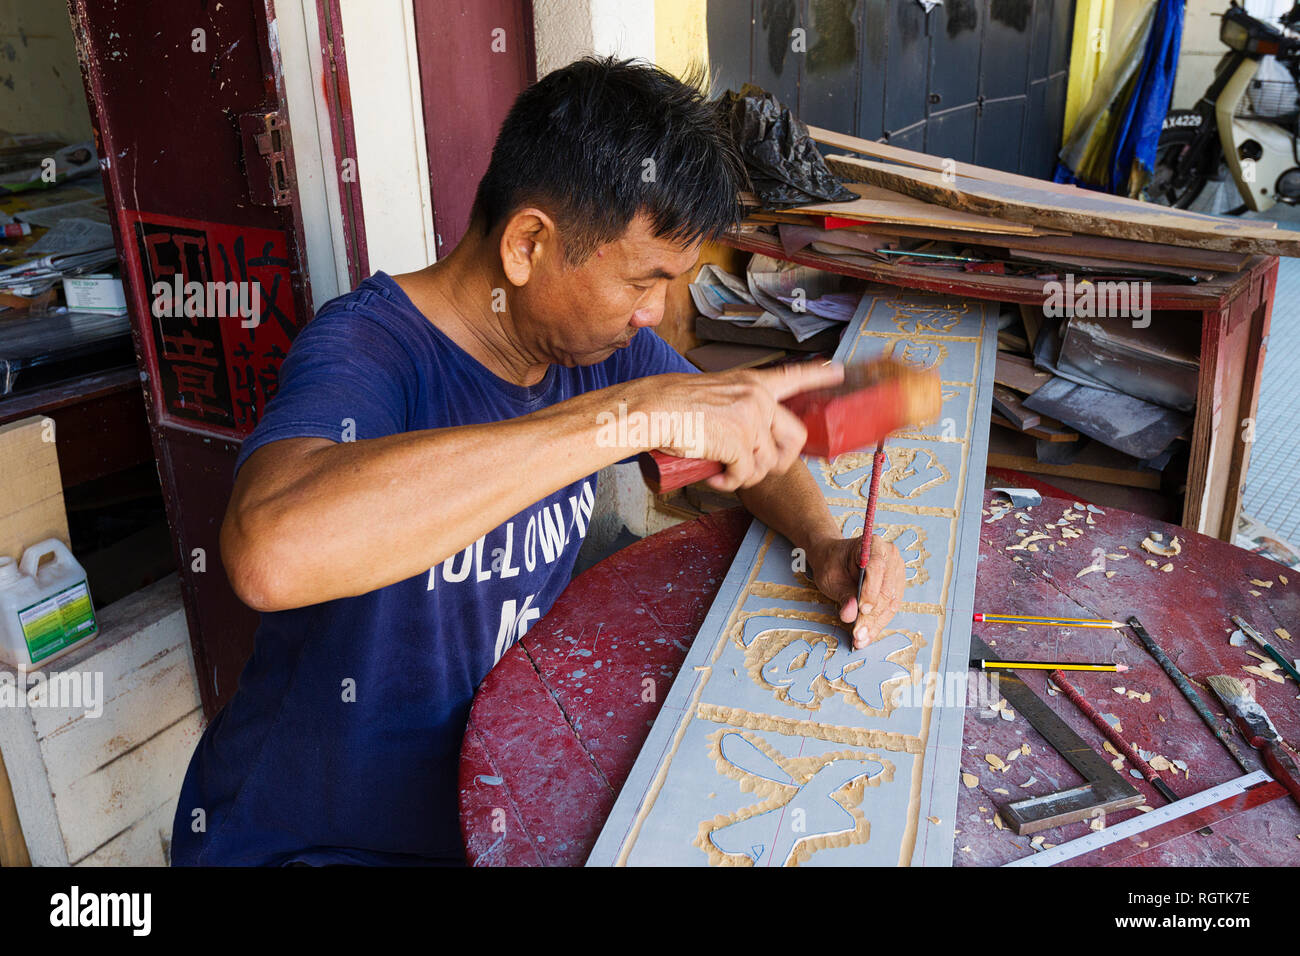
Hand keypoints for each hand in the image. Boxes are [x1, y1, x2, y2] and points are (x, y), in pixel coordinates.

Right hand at [631, 361, 844, 491]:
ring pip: (767, 463)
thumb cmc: (671, 405)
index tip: (838, 371)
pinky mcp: (740, 442)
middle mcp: (758, 398)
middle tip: (756, 469)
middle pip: (795, 437)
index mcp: (752, 383)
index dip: (819, 376)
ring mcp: (751, 419)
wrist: (652, 409)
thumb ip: (735, 408)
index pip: (794, 376)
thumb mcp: (714, 395)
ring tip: (722, 474)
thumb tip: (743, 441)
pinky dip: (728, 484)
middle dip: (780, 461)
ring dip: (745, 477)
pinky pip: (745, 475)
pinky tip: (713, 478)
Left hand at [808, 533, 905, 648]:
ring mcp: (896, 571)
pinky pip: (890, 608)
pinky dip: (878, 624)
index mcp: (872, 544)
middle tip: (858, 634)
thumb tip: (850, 615)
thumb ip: (842, 595)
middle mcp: (890, 556)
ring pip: (890, 603)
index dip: (871, 590)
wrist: (834, 558)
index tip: (862, 609)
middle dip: (872, 616)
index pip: (877, 567)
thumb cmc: (832, 563)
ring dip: (876, 624)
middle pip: (886, 589)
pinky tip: (867, 636)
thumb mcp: (830, 577)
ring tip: (861, 640)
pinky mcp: (897, 586)